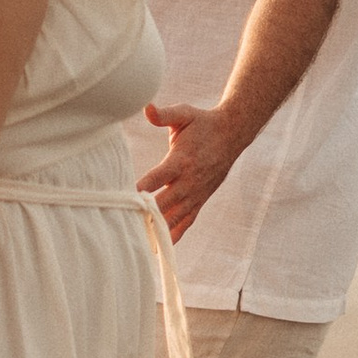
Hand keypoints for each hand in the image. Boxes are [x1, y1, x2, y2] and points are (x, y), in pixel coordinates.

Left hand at [136, 101, 246, 242]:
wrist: (232, 134)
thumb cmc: (202, 123)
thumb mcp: (185, 113)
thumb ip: (165, 114)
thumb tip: (146, 108)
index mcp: (182, 160)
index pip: (159, 177)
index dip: (144, 188)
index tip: (127, 199)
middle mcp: (189, 181)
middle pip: (165, 203)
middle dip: (146, 215)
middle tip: (125, 227)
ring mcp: (196, 194)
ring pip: (175, 217)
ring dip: (158, 230)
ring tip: (139, 244)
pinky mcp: (200, 200)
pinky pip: (187, 222)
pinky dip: (174, 235)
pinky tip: (160, 249)